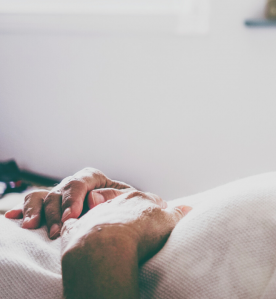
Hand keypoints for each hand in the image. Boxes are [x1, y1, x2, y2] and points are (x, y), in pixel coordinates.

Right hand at [4, 168, 132, 238]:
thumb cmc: (127, 207)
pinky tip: (13, 216)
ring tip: (32, 226)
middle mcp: (73, 185)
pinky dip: (22, 208)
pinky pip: (33, 203)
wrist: (124, 217)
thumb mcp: (127, 200)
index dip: (73, 199)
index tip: (72, 217)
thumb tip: (92, 198)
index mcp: (93, 178)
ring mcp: (59, 195)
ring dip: (35, 211)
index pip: (79, 183)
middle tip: (56, 233)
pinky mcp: (50, 207)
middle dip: (55, 213)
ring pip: (41, 196)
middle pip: (58, 193)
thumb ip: (113, 196)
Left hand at [60, 190, 190, 298]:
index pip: (152, 200)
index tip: (160, 219)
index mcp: (139, 198)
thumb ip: (178, 213)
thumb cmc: (140, 234)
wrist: (106, 246)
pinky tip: (80, 233)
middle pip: (125, 203)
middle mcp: (115, 201)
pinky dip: (77, 226)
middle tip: (135, 224)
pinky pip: (75, 223)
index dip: (157, 209)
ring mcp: (95, 213)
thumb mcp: (168, 223)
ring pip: (100, 210)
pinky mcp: (76, 228)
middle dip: (130, 210)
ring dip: (105, 218)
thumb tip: (190, 207)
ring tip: (110, 232)